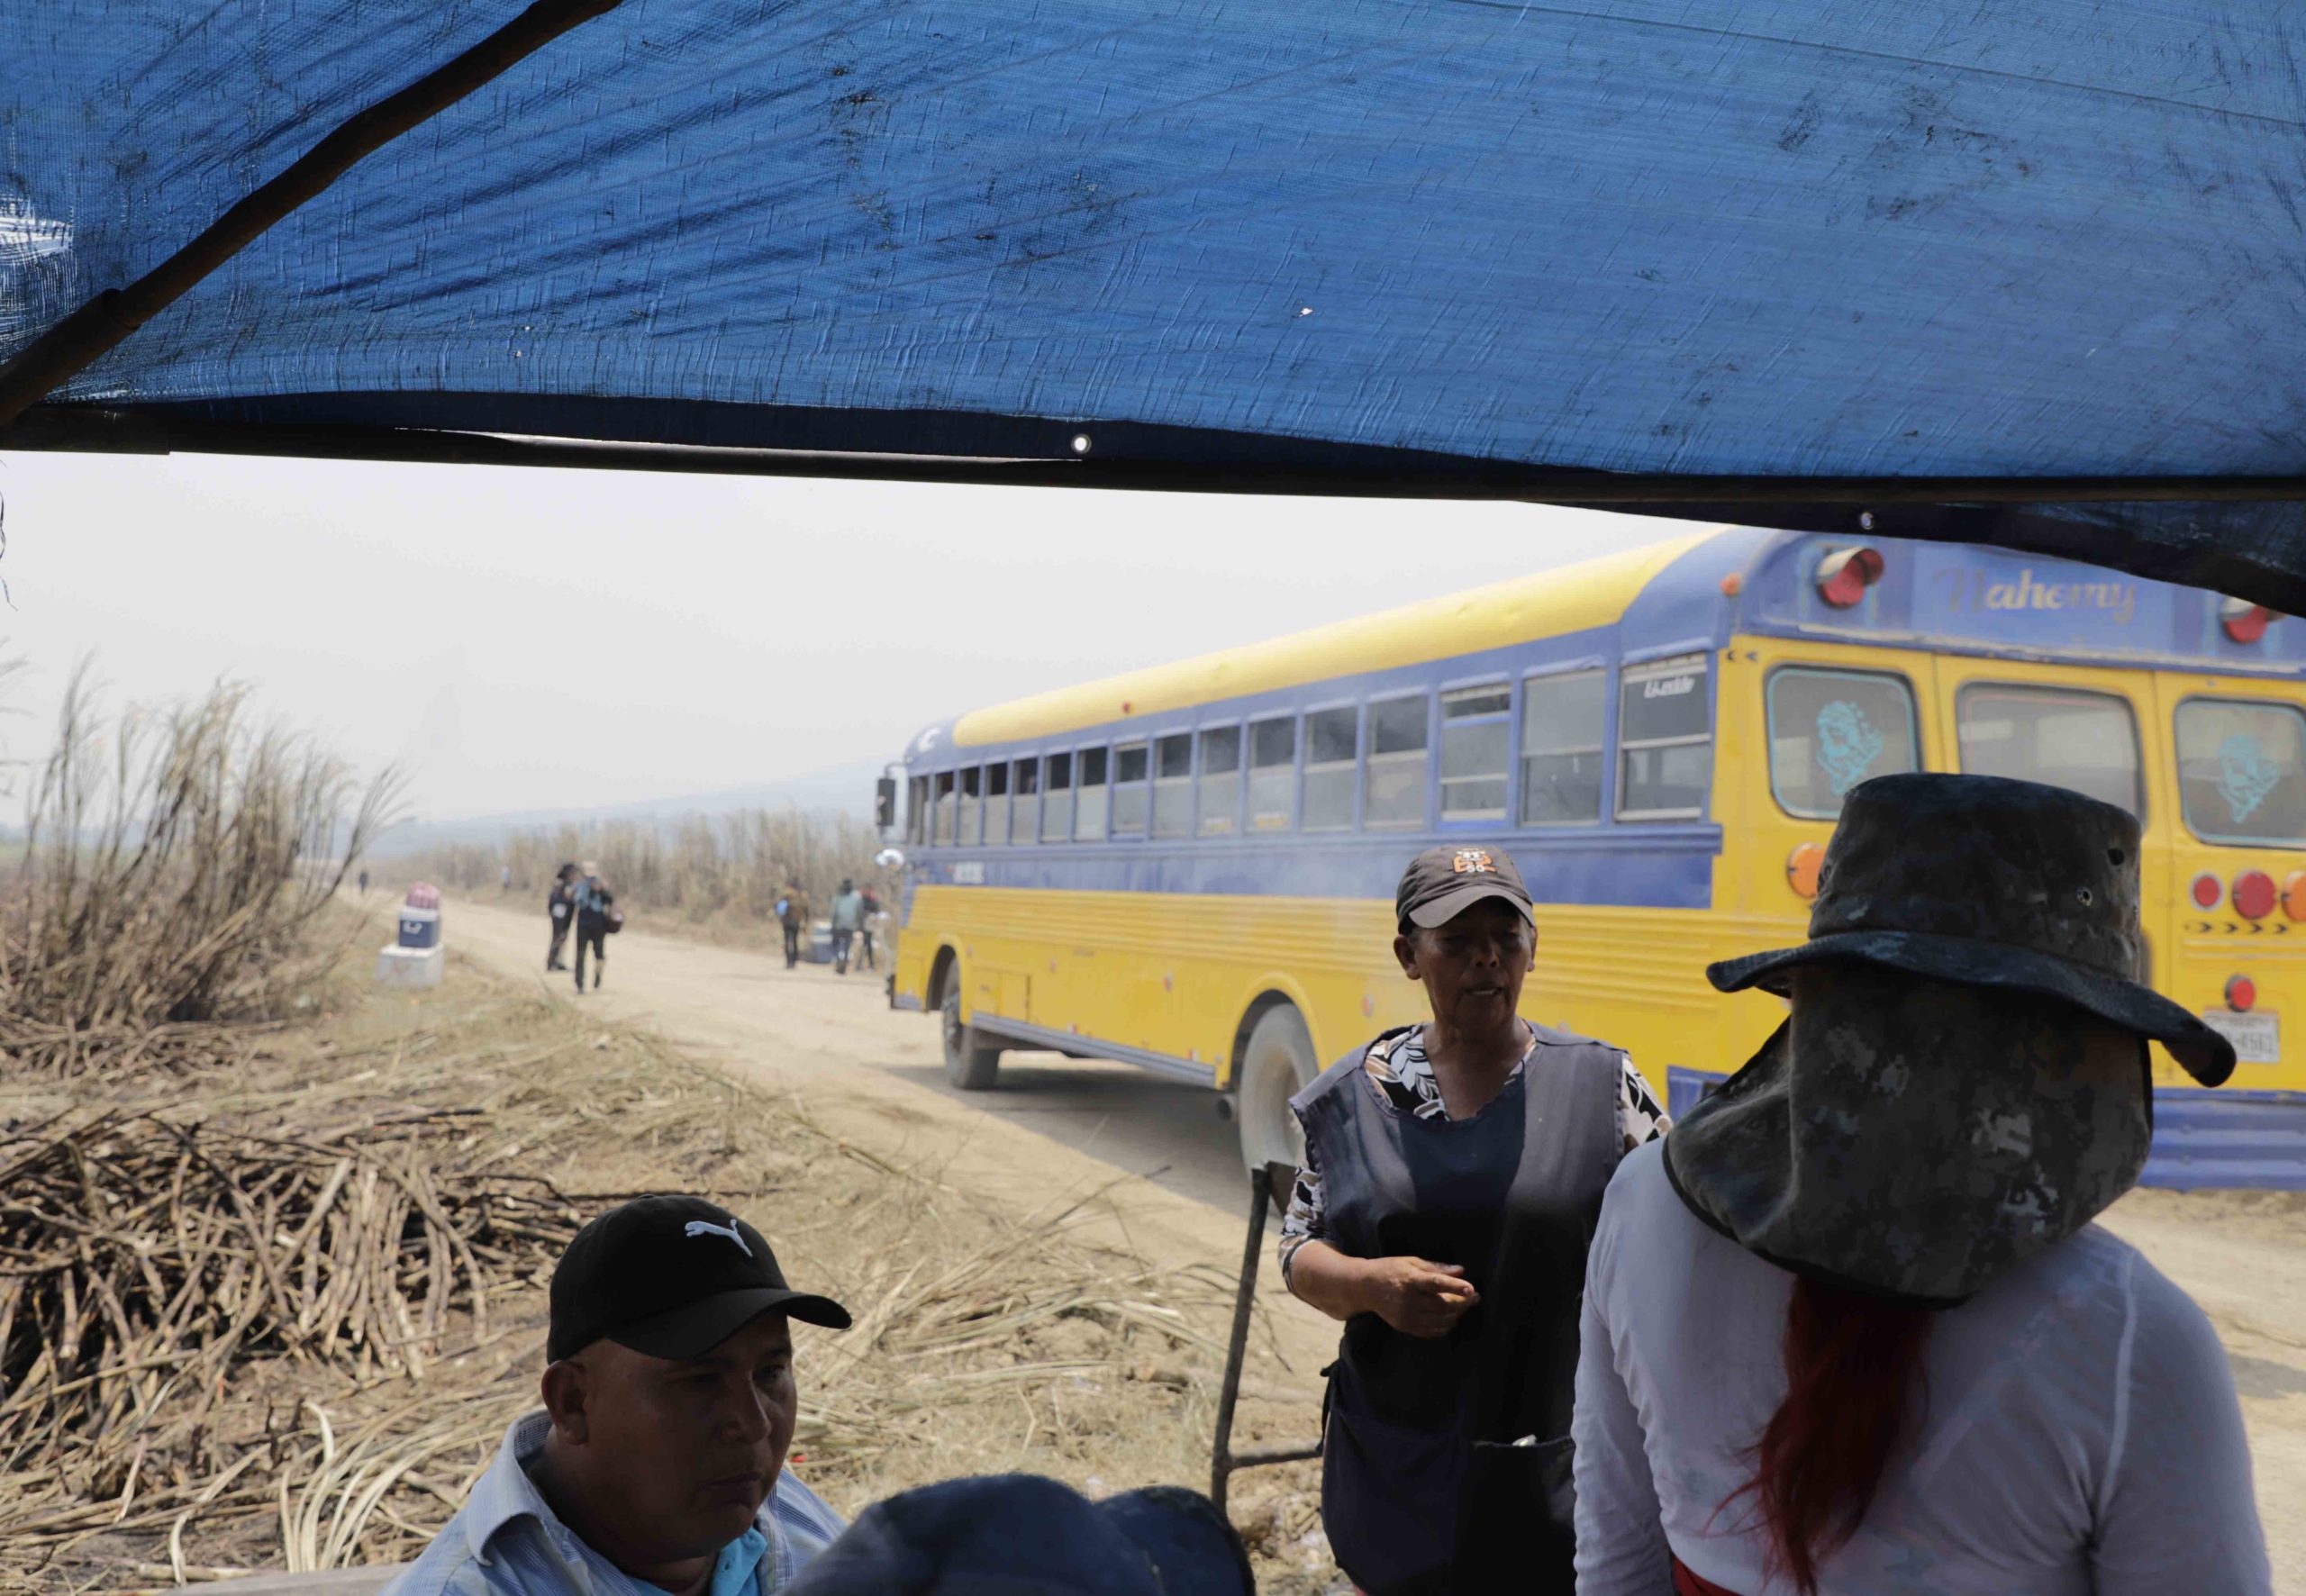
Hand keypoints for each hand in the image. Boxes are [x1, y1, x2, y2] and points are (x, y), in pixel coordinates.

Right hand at [1362, 1256, 1478, 1337]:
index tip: (1472, 1288)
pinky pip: (1431, 1331)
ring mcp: (1406, 1316)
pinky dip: (1445, 1327)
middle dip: (1462, 1302)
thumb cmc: (1390, 1269)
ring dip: (1457, 1315)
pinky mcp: (1405, 1327)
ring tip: (1464, 1306)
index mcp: (1409, 1280)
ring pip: (1439, 1320)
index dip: (1455, 1287)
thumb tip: (1460, 1271)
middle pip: (1441, 1305)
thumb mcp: (1411, 1261)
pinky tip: (1451, 1319)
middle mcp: (1407, 1300)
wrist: (1365, 1288)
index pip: (1435, 1284)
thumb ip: (1436, 1267)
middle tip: (1475, 1297)